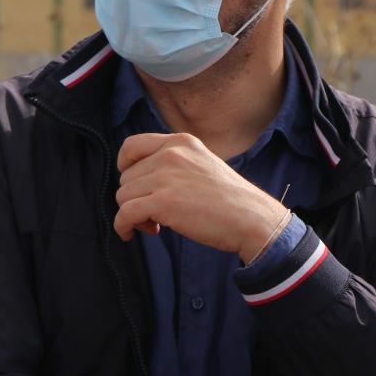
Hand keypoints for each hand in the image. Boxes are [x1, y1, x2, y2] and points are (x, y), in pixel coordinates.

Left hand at [115, 133, 287, 261]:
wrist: (252, 219)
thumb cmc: (229, 199)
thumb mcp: (202, 163)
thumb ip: (174, 163)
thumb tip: (140, 179)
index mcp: (180, 142)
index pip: (131, 145)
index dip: (125, 167)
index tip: (133, 184)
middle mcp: (170, 154)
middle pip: (126, 177)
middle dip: (135, 197)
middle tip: (154, 213)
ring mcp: (165, 177)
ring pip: (123, 196)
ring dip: (133, 214)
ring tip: (155, 223)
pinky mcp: (162, 202)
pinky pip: (124, 214)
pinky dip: (122, 226)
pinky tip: (136, 233)